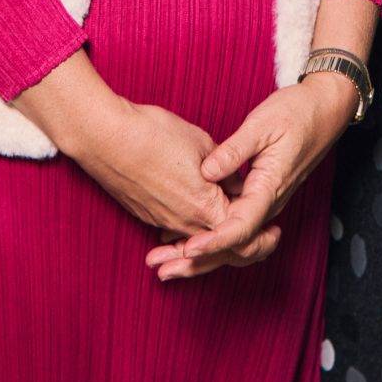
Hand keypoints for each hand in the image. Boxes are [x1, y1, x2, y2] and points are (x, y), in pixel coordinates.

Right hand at [10, 51, 269, 254]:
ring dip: (215, 242)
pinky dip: (191, 236)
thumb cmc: (154, 134)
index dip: (260, 235)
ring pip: (196, 241)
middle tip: (264, 241)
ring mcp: (162, 221)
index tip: (275, 232)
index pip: (242, 234)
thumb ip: (225, 169)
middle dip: (243, 246)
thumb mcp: (201, 144)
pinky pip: (176, 233)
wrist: (106, 138)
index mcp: (205, 206)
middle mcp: (184, 222)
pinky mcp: (146, 216)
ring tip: (232, 239)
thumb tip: (236, 183)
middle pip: (220, 246)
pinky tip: (197, 229)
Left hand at [148, 76, 357, 282]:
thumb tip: (206, 172)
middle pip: (233, 247)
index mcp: (270, 188)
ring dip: (200, 258)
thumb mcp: (262, 124)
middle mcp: (268, 204)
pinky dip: (210, 241)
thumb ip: (234, 150)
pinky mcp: (259, 198)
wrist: (325, 110)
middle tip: (161, 269)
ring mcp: (264, 204)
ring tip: (165, 266)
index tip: (188, 248)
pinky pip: (234, 229)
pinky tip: (183, 241)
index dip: (213, 241)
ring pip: (232, 243)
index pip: (240, 227)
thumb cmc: (296, 113)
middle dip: (198, 261)